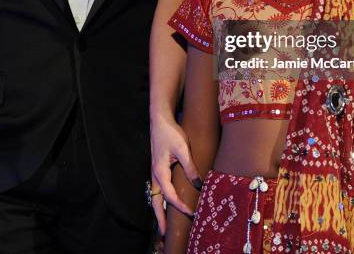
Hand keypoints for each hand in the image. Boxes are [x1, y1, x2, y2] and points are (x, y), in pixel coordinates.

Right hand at [151, 115, 201, 233]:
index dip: (180, 207)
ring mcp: (154, 172)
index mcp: (160, 172)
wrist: (160, 120)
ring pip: (155, 196)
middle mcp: (155, 175)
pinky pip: (157, 189)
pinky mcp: (158, 168)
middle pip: (155, 202)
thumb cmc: (171, 133)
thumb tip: (199, 184)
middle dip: (159, 218)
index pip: (170, 196)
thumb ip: (190, 167)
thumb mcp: (183, 149)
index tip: (192, 214)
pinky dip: (160, 200)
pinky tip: (166, 202)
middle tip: (164, 234)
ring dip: (159, 210)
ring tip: (163, 224)